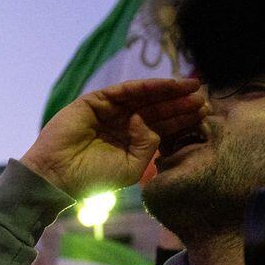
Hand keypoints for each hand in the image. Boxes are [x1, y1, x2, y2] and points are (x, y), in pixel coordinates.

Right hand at [21, 78, 206, 199]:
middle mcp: (121, 124)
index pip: (161, 126)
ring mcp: (108, 111)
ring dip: (169, 91)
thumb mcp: (132, 168)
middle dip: (180, 102)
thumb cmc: (92, 178)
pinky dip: (147, 86)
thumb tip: (148, 122)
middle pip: (157, 108)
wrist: (58, 176)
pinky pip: (126, 90)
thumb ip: (148, 146)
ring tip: (192, 88)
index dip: (182, 119)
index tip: (205, 113)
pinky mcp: (95, 101)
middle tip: (204, 96)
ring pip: (145, 97)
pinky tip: (168, 85)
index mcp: (130, 142)